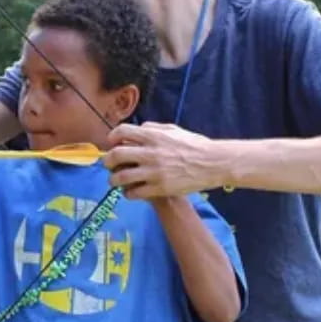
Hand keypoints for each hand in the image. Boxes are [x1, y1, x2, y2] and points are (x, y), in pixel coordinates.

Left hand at [103, 122, 221, 198]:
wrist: (213, 163)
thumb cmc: (194, 145)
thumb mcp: (173, 130)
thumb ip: (153, 128)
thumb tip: (137, 129)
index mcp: (153, 136)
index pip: (121, 132)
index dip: (112, 138)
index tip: (111, 144)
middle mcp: (151, 153)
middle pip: (116, 156)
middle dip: (107, 161)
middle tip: (109, 165)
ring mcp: (154, 172)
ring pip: (121, 177)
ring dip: (113, 180)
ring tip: (115, 181)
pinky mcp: (160, 188)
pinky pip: (134, 193)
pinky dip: (128, 193)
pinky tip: (131, 191)